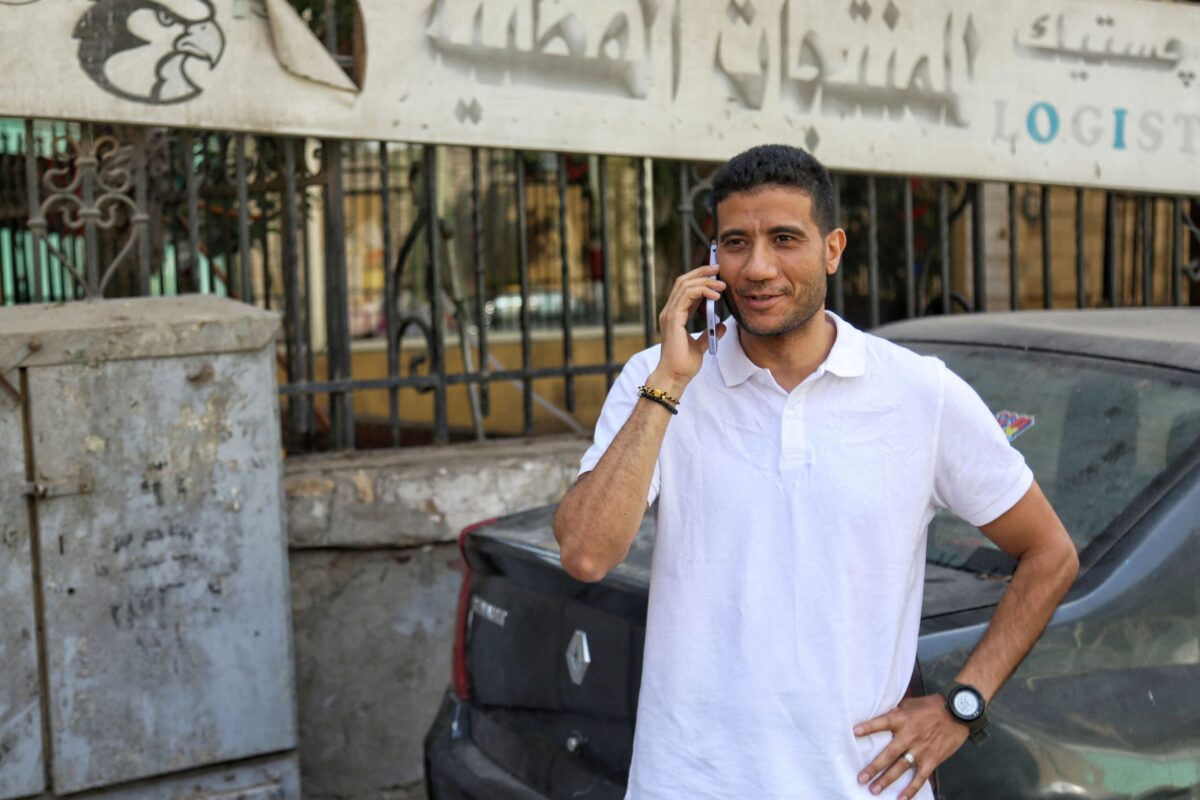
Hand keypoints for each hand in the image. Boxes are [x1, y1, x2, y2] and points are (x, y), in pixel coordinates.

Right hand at [650, 265, 725, 394]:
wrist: (675, 376)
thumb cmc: (684, 364)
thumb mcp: (700, 344)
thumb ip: (709, 332)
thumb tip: (722, 324)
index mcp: (674, 315)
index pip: (684, 288)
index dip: (699, 277)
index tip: (715, 273)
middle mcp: (670, 311)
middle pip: (683, 281)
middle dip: (702, 272)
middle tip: (718, 268)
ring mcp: (669, 314)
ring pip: (685, 285)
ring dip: (705, 281)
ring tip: (721, 284)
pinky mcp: (673, 319)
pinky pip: (686, 296)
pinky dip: (702, 291)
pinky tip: (715, 295)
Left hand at [853, 695, 967, 798]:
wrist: (958, 713)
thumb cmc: (933, 706)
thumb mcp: (911, 704)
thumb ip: (896, 711)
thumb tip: (881, 714)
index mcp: (902, 719)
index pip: (881, 722)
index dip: (868, 727)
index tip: (854, 732)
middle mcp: (909, 736)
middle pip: (888, 754)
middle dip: (874, 767)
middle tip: (861, 778)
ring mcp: (921, 750)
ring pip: (900, 768)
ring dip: (887, 780)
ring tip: (874, 789)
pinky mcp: (932, 760)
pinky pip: (920, 778)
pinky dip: (911, 789)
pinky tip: (901, 798)